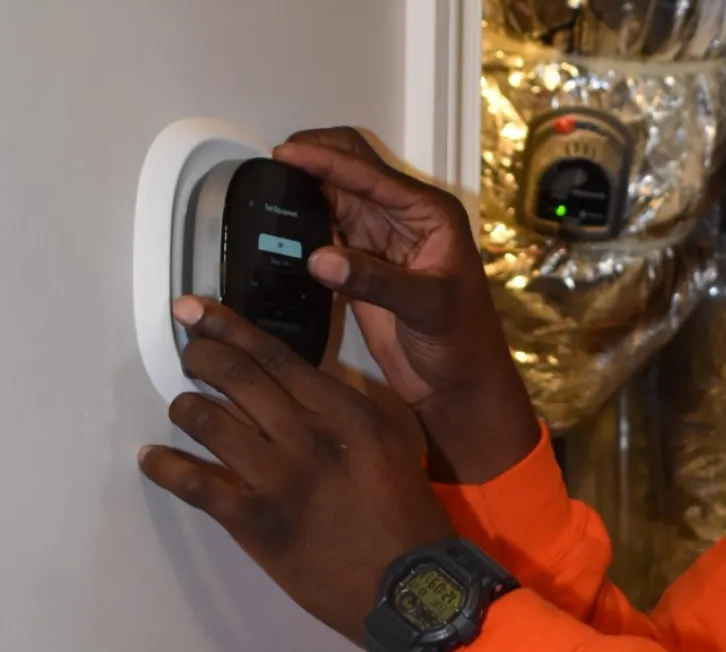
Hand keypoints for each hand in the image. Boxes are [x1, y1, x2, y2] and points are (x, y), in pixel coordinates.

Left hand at [140, 297, 456, 643]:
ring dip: (186, 407)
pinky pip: (194, 483)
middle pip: (238, 377)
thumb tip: (297, 385)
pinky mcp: (254, 520)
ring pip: (209, 422)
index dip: (229, 328)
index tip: (198, 312)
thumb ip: (344, 408)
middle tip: (189, 350)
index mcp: (347, 412)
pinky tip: (151, 458)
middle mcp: (310, 435)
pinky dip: (165, 467)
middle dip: (202, 355)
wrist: (406, 581)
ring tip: (183, 406)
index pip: (276, 356)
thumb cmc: (404, 511)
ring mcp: (279, 478)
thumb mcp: (388, 440)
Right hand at [272, 127, 539, 483]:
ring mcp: (380, 239)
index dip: (327, 159)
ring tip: (264, 184)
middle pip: (352, 171)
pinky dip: (302, 222)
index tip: (286, 152)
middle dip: (315, 157)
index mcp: (430, 214)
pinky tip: (275, 221)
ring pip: (335, 197)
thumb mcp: (426, 306)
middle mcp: (404, 218)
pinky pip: (326, 229)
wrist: (458, 383)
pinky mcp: (360, 264)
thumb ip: (375, 281)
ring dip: (304, 187)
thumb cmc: (462, 341)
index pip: (371, 174)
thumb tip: (320, 258)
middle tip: (270, 161)